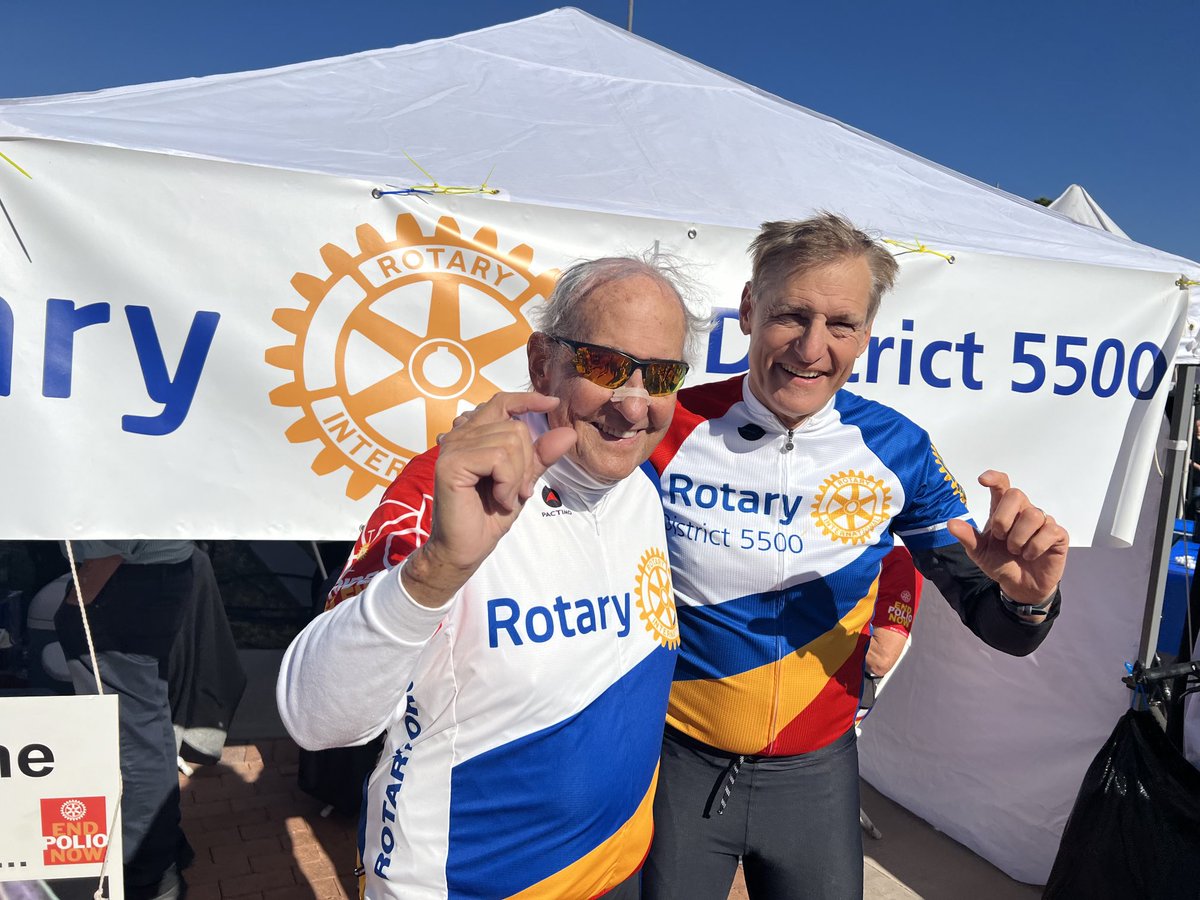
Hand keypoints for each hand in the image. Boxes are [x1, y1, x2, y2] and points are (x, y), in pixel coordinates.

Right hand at [403, 391, 575, 606]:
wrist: (465, 548)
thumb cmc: (488, 515)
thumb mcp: (522, 480)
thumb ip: (540, 455)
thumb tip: (568, 432)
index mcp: (473, 434)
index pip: (502, 401)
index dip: (527, 399)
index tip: (552, 403)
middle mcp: (459, 434)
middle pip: (515, 426)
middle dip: (527, 462)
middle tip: (517, 490)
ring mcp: (452, 446)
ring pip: (510, 442)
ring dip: (517, 477)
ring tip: (505, 496)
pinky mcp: (451, 462)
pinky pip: (499, 458)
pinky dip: (507, 482)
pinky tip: (499, 498)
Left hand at [945, 470, 1068, 606]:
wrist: (1020, 586)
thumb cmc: (1001, 563)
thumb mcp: (980, 553)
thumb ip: (968, 537)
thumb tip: (951, 523)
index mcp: (1002, 511)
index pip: (1002, 485)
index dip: (994, 478)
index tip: (982, 480)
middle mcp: (1023, 511)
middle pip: (1016, 494)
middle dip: (1003, 518)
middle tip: (1000, 537)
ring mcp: (1042, 521)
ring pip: (1033, 514)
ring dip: (1018, 538)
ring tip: (1016, 551)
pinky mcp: (1058, 534)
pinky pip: (1049, 531)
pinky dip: (1035, 547)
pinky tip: (1030, 555)